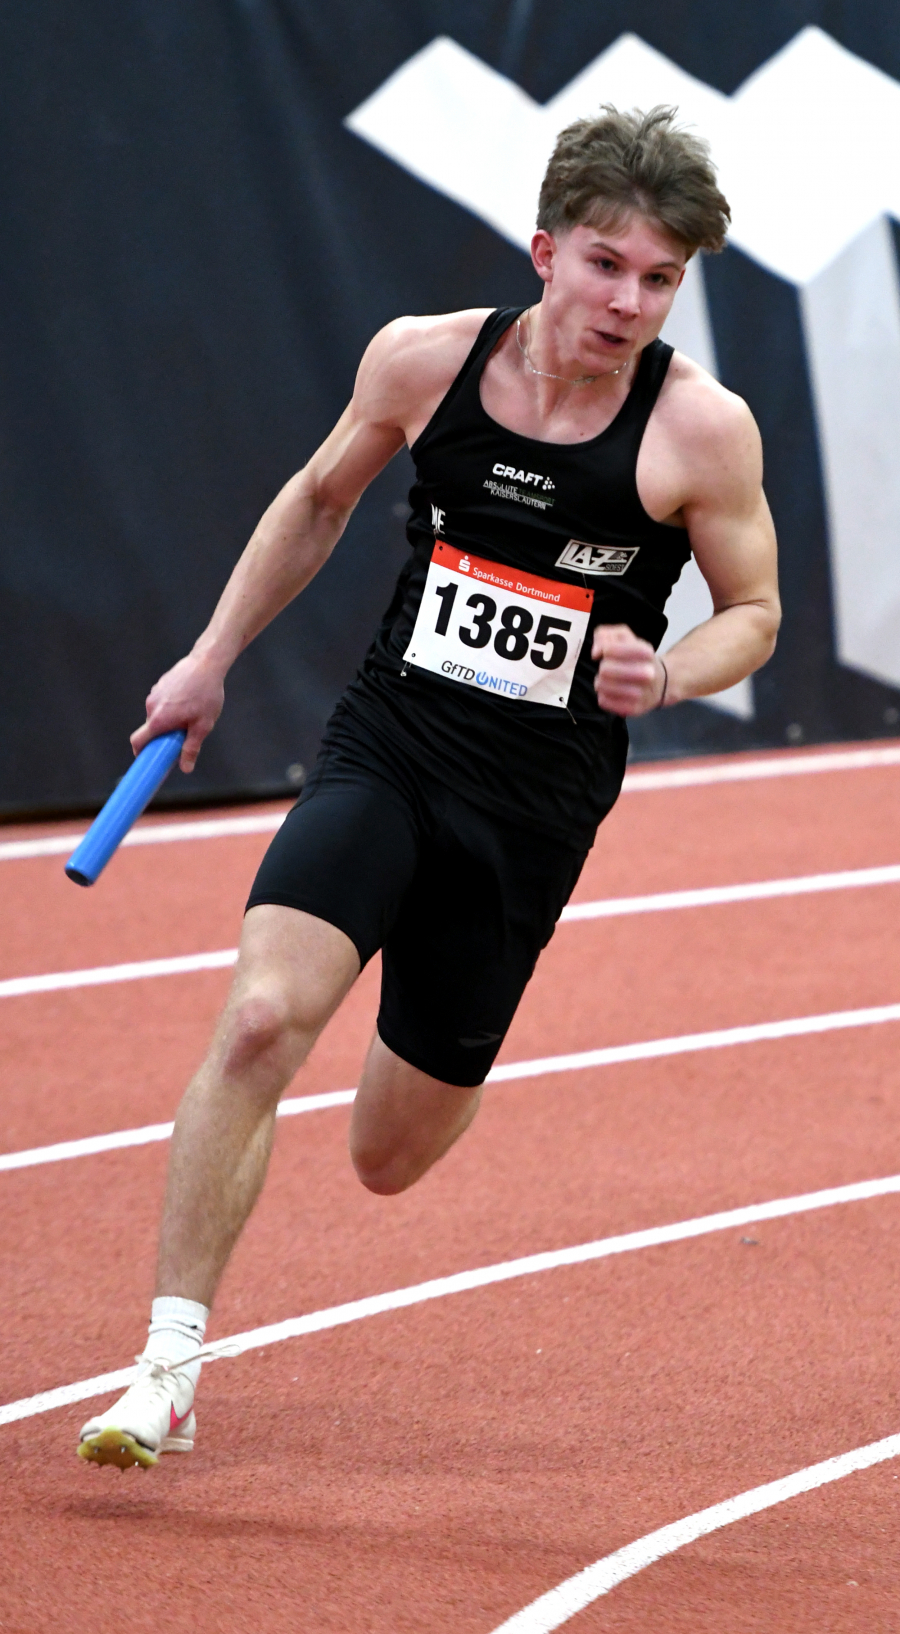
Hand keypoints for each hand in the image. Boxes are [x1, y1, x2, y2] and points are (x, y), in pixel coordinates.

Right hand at [130, 652, 225, 772]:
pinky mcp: (159, 685)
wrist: (206, 664)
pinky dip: (170, 708)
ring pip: (157, 715)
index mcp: (159, 719)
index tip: (147, 760)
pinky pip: (162, 703)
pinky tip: (189, 702)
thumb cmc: (206, 695)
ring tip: (190, 715)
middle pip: (151, 729)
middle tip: (181, 737)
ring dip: (168, 721)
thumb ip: (191, 748)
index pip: (138, 741)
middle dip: (163, 736)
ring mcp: (154, 694)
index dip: (139, 753)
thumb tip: (186, 768)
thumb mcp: (202, 726)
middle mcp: (151, 706)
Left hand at [592, 624, 666, 715]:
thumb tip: (596, 652)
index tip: (605, 652)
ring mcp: (641, 693)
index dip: (603, 650)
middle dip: (603, 667)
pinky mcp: (633, 709)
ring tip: (609, 681)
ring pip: (601, 686)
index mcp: (645, 652)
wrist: (661, 684)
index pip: (610, 649)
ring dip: (600, 682)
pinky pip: (603, 701)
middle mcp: (647, 673)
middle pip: (604, 669)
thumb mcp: (627, 638)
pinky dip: (603, 695)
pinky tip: (611, 692)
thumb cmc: (639, 659)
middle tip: (608, 669)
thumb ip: (606, 635)